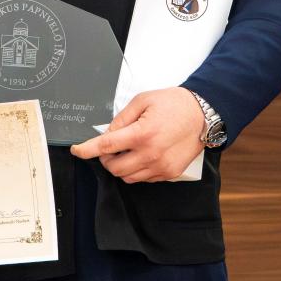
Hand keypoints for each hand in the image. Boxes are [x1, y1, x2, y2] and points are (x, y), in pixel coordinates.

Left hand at [69, 87, 205, 182]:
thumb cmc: (174, 104)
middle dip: (106, 159)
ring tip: (128, 151)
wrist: (203, 114)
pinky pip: (144, 179)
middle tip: (110, 147)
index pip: (105, 147)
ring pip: (128, 177)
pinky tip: (142, 156)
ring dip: (121, 166)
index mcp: (142, 133)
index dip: (86, 150)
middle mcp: (151, 154)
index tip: (77, 151)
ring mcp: (161, 166)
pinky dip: (137, 170)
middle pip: (114, 168)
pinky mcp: (169, 173)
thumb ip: (121, 118)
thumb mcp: (143, 101)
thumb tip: (106, 133)